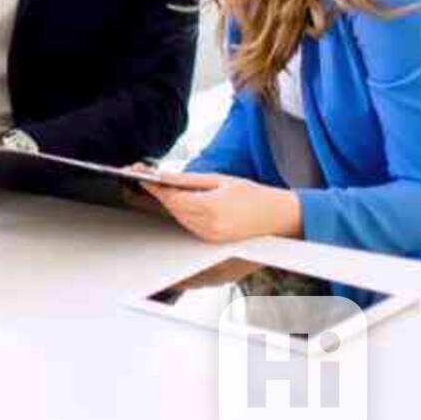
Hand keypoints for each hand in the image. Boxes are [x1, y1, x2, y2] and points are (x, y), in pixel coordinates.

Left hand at [142, 171, 303, 242]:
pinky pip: (188, 228)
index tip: (142, 178)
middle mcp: (208, 226)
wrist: (278, 217)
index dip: (155, 188)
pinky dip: (181, 216)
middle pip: (172, 210)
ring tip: (163, 191)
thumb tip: (164, 176)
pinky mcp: (213, 243)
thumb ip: (189, 180)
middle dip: (160, 196)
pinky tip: (180, 206)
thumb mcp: (221, 180)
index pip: (172, 199)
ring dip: (170, 206)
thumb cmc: (253, 195)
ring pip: (179, 220)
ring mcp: (210, 237)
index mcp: (210, 208)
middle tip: (148, 181)